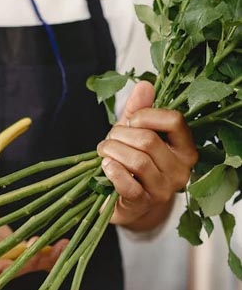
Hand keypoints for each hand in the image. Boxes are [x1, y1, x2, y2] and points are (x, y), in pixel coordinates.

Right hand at [0, 194, 68, 280]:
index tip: (6, 264)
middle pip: (0, 267)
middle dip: (24, 264)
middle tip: (47, 251)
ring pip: (16, 263)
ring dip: (39, 260)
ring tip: (61, 247)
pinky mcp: (7, 240)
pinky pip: (25, 252)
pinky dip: (43, 252)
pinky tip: (60, 245)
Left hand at [96, 81, 197, 230]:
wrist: (129, 204)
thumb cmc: (132, 166)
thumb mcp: (135, 135)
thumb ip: (139, 111)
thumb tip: (145, 84)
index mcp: (185, 149)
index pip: (174, 121)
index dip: (146, 115)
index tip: (130, 120)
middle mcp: (180, 170)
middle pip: (148, 140)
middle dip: (120, 134)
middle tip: (108, 139)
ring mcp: (163, 189)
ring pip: (137, 160)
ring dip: (112, 151)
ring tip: (103, 151)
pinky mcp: (143, 203)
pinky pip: (127, 183)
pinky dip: (112, 170)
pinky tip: (106, 166)